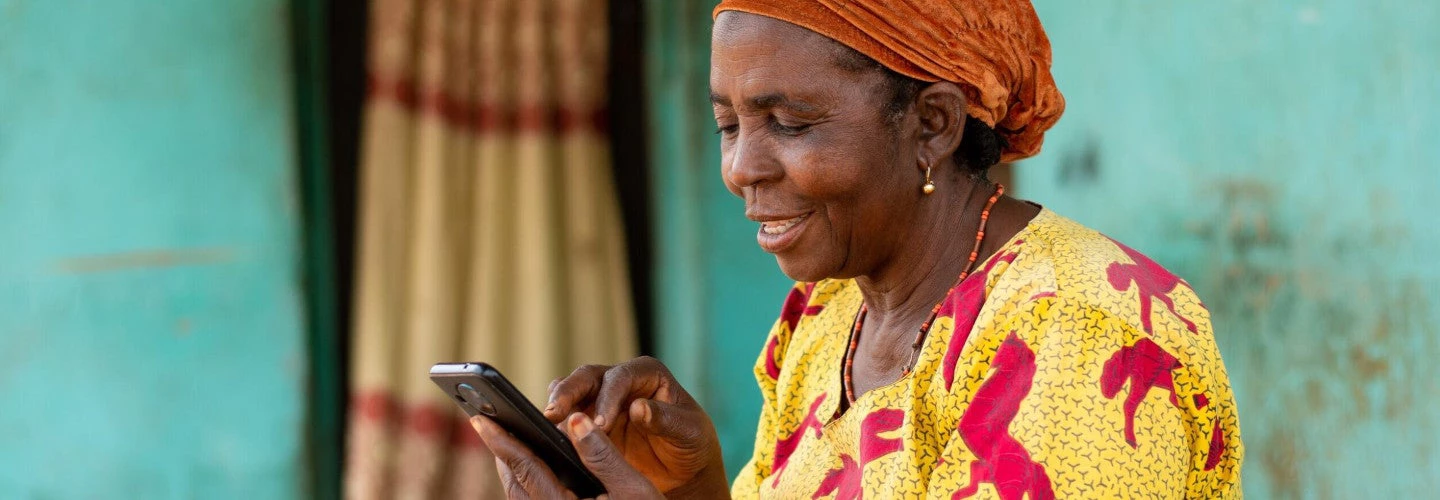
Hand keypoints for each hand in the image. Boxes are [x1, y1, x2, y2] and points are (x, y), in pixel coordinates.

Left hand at [472, 412, 662, 498]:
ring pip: (521, 496)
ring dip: (512, 468)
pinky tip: (535, 466)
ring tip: (507, 440)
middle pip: (515, 484)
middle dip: (501, 452)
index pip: (526, 469)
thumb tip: (576, 418)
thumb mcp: (634, 489)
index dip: (502, 442)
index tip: (480, 420)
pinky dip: (527, 481)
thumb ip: (603, 454)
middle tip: (488, 422)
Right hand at [544, 357, 727, 495]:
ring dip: (557, 405)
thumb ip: (665, 419)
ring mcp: (601, 398)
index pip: (621, 378)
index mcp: (647, 373)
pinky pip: (567, 416)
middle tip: (554, 414)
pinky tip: (550, 437)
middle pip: (587, 377)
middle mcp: (621, 380)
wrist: (682, 467)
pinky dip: (558, 423)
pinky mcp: (588, 419)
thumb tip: (638, 407)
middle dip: (568, 392)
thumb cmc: (692, 443)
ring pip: (571, 391)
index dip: (607, 398)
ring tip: (546, 425)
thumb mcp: (688, 431)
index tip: (601, 425)